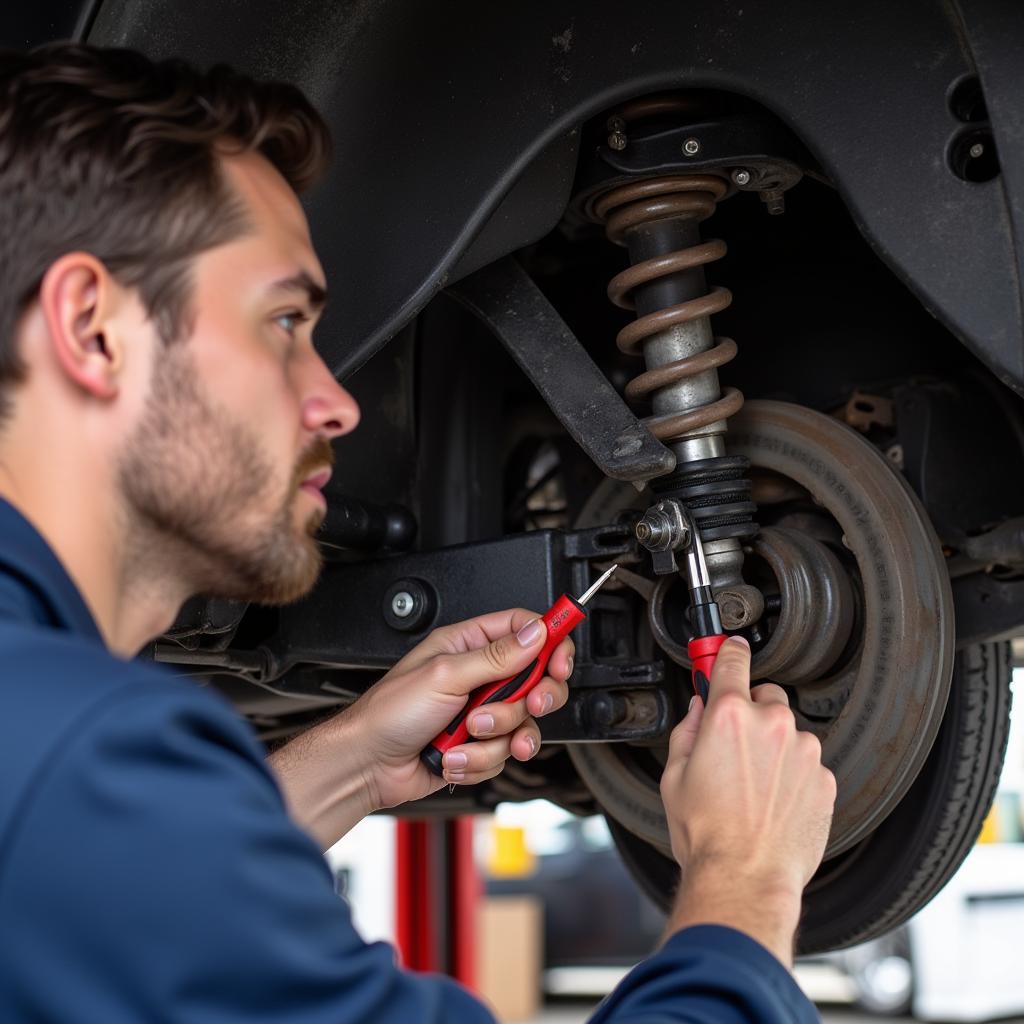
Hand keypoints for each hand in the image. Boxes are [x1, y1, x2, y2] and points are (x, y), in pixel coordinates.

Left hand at [269, 607, 573, 849]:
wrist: (367, 765)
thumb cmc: (389, 712)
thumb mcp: (445, 674)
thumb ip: (496, 656)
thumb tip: (535, 633)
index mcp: (468, 645)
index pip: (525, 631)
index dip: (550, 643)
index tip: (560, 661)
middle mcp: (479, 677)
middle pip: (536, 681)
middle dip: (531, 699)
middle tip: (526, 704)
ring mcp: (481, 713)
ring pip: (522, 724)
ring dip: (495, 737)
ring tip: (466, 734)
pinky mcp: (478, 747)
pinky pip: (503, 755)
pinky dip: (479, 761)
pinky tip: (453, 756)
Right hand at [659, 636, 835, 965]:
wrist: (745, 878)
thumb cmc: (707, 834)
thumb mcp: (674, 776)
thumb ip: (687, 732)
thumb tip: (697, 712)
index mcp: (729, 717)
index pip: (732, 661)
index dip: (727, 651)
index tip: (728, 648)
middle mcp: (773, 725)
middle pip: (765, 696)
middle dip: (751, 713)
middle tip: (734, 747)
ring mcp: (804, 752)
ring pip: (788, 732)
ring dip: (774, 747)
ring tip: (753, 786)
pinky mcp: (825, 779)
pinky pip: (807, 763)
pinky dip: (793, 774)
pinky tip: (773, 802)